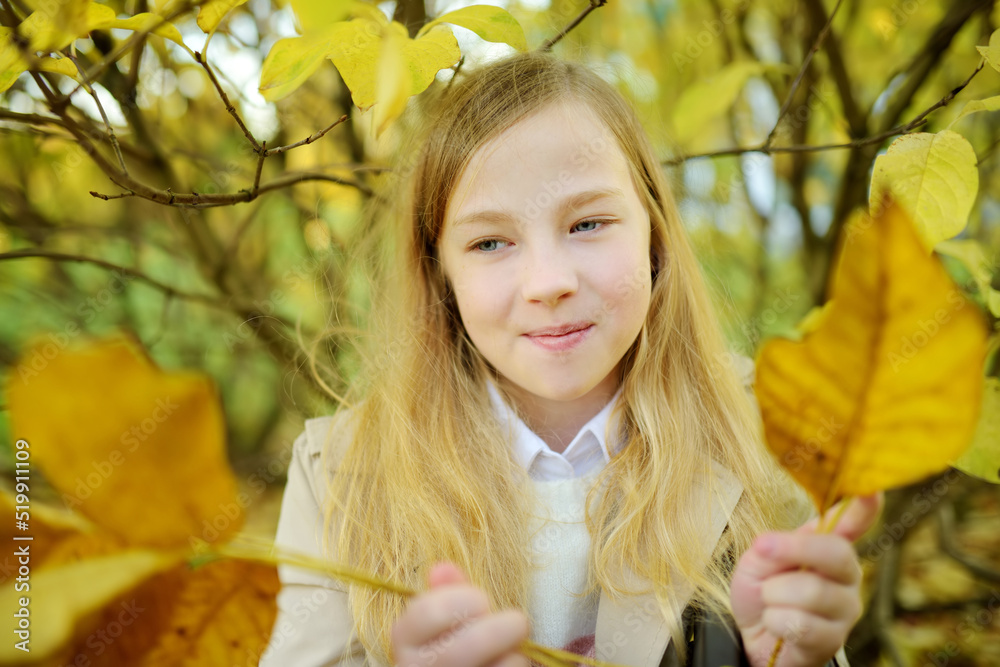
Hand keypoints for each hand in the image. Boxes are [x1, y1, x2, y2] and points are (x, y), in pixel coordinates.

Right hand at [391, 562, 528, 666]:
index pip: (425, 614)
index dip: (460, 601)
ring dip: (511, 657)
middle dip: (496, 632)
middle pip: (458, 652)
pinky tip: (510, 662)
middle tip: (518, 621)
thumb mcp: (448, 616)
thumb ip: (447, 593)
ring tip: (516, 648)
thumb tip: (442, 568)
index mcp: (405, 640)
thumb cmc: (457, 641)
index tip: (483, 600)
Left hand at [730, 493, 882, 666]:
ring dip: (774, 594)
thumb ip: (770, 547)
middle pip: (836, 554)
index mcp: (828, 547)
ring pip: (812, 591)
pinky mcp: (834, 640)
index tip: (871, 489)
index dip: (863, 507)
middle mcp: (846, 576)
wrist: (752, 635)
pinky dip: (775, 619)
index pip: (854, 523)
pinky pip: (801, 624)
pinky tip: (775, 622)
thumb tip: (772, 542)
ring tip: (769, 599)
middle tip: (763, 550)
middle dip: (793, 549)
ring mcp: (844, 609)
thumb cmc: (761, 591)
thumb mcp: (757, 560)